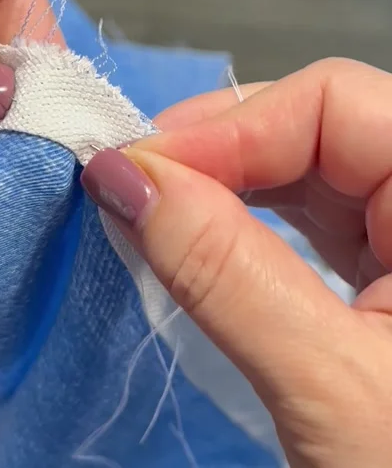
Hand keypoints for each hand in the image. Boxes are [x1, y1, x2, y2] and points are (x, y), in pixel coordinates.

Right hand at [82, 58, 391, 467]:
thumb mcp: (331, 385)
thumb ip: (226, 272)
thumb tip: (121, 176)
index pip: (334, 101)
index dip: (231, 125)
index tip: (136, 171)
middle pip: (322, 122)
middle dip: (222, 148)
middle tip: (134, 187)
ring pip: (313, 165)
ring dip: (229, 180)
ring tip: (158, 208)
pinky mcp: (391, 271)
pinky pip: (316, 215)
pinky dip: (253, 218)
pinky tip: (207, 233)